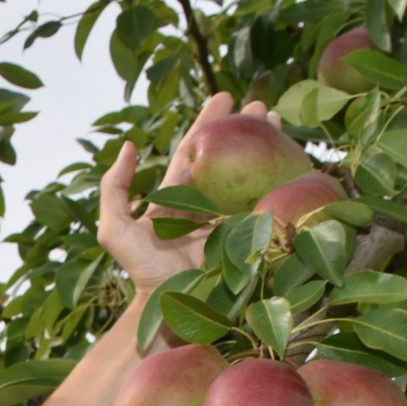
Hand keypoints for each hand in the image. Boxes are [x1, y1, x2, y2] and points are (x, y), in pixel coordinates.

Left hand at [98, 91, 274, 293]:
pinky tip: (291, 160)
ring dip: (263, 147)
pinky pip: (264, 204)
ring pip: (248, 175)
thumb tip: (130, 145)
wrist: (173, 308)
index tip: (226, 97)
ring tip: (276, 121)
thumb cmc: (141, 271)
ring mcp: (227, 220)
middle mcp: (204, 205)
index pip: (194, 152)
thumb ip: (115, 188)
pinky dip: (279, 181)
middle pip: (226, 158)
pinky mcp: (247, 236)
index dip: (209, 125)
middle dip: (241, 129)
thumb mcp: (115, 229)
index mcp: (177, 198)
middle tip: (259, 103)